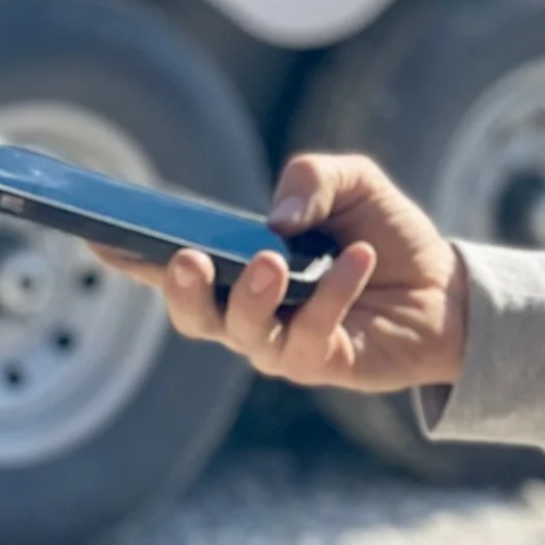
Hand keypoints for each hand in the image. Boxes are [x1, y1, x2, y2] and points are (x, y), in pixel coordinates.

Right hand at [93, 152, 468, 391]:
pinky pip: (312, 337)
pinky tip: (356, 259)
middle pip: (194, 315)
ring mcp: (283, 342)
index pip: (175, 265)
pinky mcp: (323, 364)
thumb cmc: (384, 232)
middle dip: (181, 290)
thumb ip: (311, 179)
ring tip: (275, 261)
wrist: (447, 285)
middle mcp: (251, 311)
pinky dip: (331, 293)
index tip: (97, 236)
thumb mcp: (353, 181)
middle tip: (189, 258)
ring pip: (244, 333)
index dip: (132, 257)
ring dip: (254, 295)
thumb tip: (276, 220)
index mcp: (242, 264)